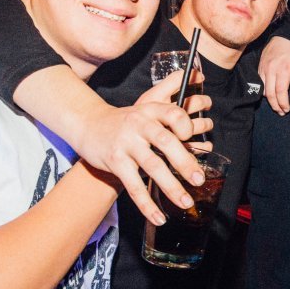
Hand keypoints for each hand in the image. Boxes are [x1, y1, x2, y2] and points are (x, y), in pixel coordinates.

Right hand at [74, 70, 212, 225]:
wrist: (89, 126)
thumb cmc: (128, 120)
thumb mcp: (148, 103)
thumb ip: (173, 90)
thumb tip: (199, 72)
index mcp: (150, 110)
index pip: (172, 114)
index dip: (184, 124)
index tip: (193, 137)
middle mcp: (139, 125)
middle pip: (165, 143)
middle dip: (185, 162)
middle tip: (199, 178)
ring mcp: (126, 145)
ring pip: (152, 167)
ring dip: (171, 187)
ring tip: (186, 202)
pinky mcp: (115, 162)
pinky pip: (134, 186)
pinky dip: (147, 204)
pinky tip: (159, 217)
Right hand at [258, 36, 289, 114]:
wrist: (284, 37)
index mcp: (283, 69)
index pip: (280, 92)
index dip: (283, 103)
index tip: (287, 109)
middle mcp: (271, 69)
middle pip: (270, 94)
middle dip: (276, 106)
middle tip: (282, 112)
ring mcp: (263, 68)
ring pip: (263, 90)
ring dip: (269, 100)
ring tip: (277, 106)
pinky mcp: (259, 68)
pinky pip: (260, 83)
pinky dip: (265, 91)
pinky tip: (271, 95)